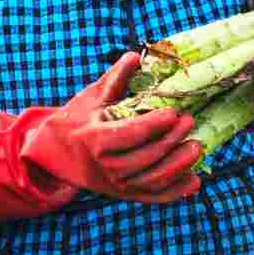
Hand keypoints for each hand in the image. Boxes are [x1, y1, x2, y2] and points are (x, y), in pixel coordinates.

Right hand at [23, 52, 202, 201]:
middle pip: (147, 157)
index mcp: (96, 140)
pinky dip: (177, 192)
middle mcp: (106, 168)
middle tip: (190, 121)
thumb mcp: (93, 97)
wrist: (57, 154)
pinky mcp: (125, 195)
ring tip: (197, 147)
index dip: (155, 124)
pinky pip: (154, 198)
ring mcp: (117, 186)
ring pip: (154, 180)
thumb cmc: (78, 120)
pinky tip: (195, 181)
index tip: (174, 112)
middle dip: (172, 140)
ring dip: (179, 165)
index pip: (130, 134)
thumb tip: (136, 56)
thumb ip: (116, 78)